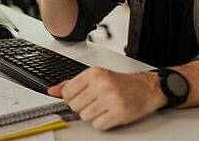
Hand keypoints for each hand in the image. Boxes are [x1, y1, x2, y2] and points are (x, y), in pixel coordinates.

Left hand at [48, 67, 165, 130]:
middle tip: (95, 102)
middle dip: (83, 107)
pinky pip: (98, 125)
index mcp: (93, 73)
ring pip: (85, 116)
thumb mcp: (95, 77)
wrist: (146, 88)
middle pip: (75, 106)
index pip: (67, 92)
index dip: (72, 99)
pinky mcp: (119, 111)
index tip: (81, 98)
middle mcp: (101, 84)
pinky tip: (110, 114)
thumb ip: (72, 84)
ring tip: (104, 107)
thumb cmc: (120, 83)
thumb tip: (52, 91)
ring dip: (93, 116)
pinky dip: (103, 123)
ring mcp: (111, 97)